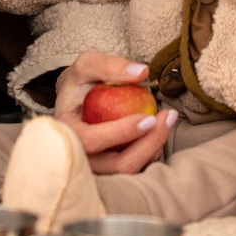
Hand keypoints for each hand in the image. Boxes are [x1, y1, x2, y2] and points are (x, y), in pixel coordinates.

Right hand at [51, 52, 173, 175]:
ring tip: (166, 121)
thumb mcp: (87, 64)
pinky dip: (152, 152)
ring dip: (154, 148)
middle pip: (117, 165)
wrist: (76, 100)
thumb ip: (110, 65)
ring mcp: (97, 167)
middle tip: (168, 117)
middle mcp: (79, 156)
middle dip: (148, 144)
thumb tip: (141, 72)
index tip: (148, 118)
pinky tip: (158, 131)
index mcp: (67, 132)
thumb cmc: (81, 82)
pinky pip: (136, 170)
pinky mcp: (112, 169)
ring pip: (130, 171)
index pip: (92, 141)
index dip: (121, 133)